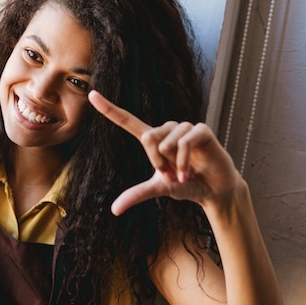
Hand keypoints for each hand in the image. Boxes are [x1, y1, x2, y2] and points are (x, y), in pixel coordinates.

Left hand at [88, 90, 242, 215]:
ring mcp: (185, 128)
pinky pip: (184, 143)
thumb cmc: (186, 184)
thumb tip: (115, 210)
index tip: (91, 95)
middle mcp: (167, 130)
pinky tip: (188, 173)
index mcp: (154, 139)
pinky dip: (183, 162)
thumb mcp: (159, 188)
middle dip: (157, 161)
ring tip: (182, 173)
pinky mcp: (201, 130)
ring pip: (165, 142)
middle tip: (170, 173)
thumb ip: (137, 194)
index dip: (109, 109)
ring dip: (172, 164)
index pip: (127, 120)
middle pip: (148, 137)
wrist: (213, 189)